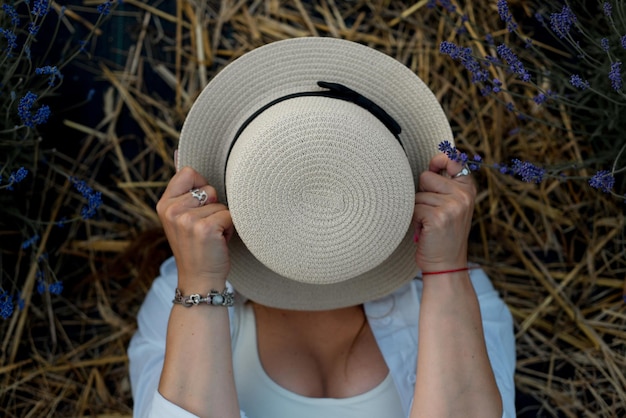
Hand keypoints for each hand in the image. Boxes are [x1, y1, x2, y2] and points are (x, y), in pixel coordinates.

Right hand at [156, 166, 233, 290]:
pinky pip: (229, 215)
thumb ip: (183, 188)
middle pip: (209, 188)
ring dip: (222, 220)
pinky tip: (218, 242)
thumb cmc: (197, 246)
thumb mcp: (182, 216)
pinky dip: (229, 229)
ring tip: (212, 236)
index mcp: (164, 204)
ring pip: (221, 203)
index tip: (200, 208)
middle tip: (206, 228)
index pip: (189, 172)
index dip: (202, 188)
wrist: (199, 280)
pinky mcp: (204, 228)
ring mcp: (186, 219)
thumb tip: (178, 151)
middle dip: (215, 207)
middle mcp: (171, 210)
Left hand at [412, 153, 475, 272]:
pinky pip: (413, 208)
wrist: (446, 265)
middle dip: (422, 193)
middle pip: (426, 177)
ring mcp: (453, 206)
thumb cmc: (442, 234)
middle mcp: (464, 195)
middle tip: (432, 212)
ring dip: (417, 211)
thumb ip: (444, 183)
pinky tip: (425, 231)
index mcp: (468, 188)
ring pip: (417, 195)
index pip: (452, 159)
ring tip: (428, 225)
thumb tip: (434, 160)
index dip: (438, 161)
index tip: (434, 167)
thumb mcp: (451, 205)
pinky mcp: (439, 217)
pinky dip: (414, 221)